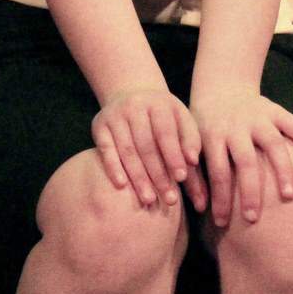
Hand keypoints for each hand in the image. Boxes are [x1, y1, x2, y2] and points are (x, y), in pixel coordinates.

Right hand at [91, 87, 205, 210]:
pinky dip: (113, 168)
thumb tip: (193, 161)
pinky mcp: (99, 125)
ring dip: (138, 178)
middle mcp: (135, 106)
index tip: (181, 178)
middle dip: (158, 174)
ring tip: (149, 200)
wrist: (131, 93)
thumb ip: (191, 140)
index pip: (166, 133)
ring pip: (127, 151)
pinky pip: (105, 149)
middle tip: (168, 199)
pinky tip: (122, 185)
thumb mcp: (181, 120)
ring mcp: (115, 115)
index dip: (173, 156)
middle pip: (146, 146)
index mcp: (159, 103)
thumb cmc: (164, 116)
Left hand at [190, 84, 292, 227]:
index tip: (221, 222)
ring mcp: (259, 117)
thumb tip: (200, 208)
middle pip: (246, 161)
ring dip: (282, 171)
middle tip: (253, 219)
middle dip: (250, 192)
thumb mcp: (194, 143)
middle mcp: (237, 126)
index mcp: (214, 135)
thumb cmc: (206, 126)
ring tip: (289, 196)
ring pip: (274, 144)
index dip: (220, 198)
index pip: (217, 171)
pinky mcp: (276, 110)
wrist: (221, 88)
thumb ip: (196, 172)